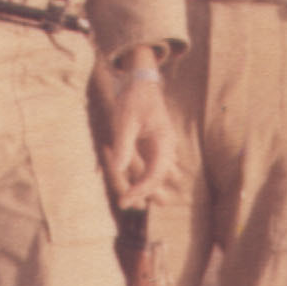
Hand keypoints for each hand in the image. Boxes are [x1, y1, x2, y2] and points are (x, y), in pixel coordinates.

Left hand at [104, 52, 179, 207]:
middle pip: (158, 179)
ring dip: (144, 187)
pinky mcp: (155, 148)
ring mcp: (163, 149)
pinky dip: (140, 177)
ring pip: (157, 176)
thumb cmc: (133, 99)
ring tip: (128, 199)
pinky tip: (127, 182)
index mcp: (164, 141)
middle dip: (142, 192)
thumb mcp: (125, 120)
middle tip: (123, 203)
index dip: (141, 190)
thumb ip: (124, 145)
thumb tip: (119, 170)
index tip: (125, 199)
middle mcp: (167, 148)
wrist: (141, 82)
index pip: (156, 174)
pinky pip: (151, 169)